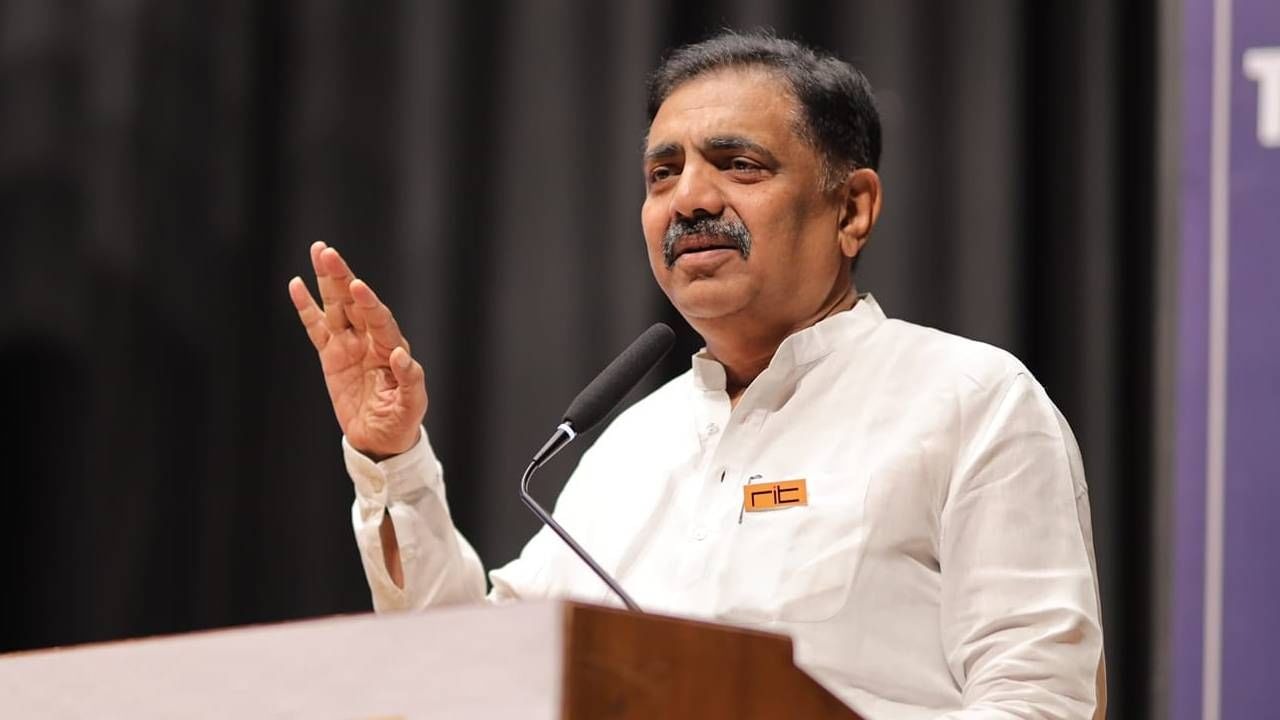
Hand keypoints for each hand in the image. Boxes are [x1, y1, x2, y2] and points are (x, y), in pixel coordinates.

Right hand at [288, 242, 426, 458]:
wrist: (380, 438)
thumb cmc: (401, 421)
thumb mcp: (411, 405)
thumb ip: (409, 380)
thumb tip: (400, 354)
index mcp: (391, 348)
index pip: (379, 319)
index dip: (368, 302)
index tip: (357, 286)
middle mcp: (371, 340)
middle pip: (354, 302)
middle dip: (342, 276)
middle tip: (328, 252)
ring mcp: (350, 344)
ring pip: (336, 306)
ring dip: (327, 280)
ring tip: (318, 252)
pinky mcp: (332, 355)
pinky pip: (316, 327)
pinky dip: (306, 307)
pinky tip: (296, 285)